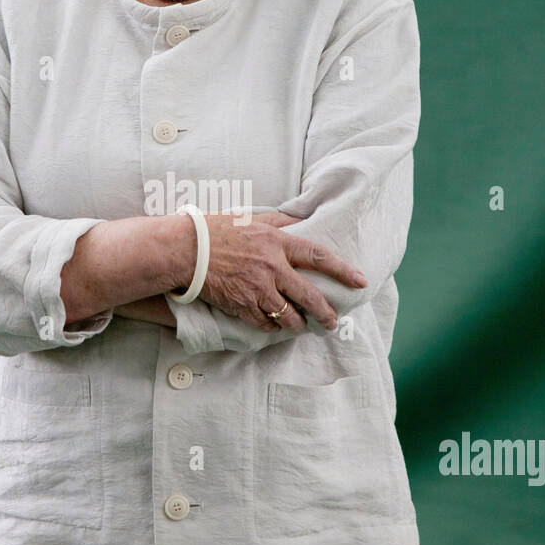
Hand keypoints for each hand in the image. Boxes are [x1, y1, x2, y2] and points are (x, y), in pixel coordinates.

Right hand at [197, 211, 366, 333]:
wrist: (184, 251)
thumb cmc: (214, 230)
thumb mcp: (250, 217)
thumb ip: (277, 219)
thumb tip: (300, 217)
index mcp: (276, 242)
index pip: (319, 256)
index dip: (343, 270)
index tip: (360, 281)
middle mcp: (272, 268)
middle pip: (309, 296)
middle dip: (326, 313)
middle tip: (333, 322)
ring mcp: (257, 290)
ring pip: (288, 316)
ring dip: (299, 325)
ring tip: (303, 327)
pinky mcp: (241, 306)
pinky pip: (265, 324)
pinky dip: (272, 327)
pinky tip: (274, 327)